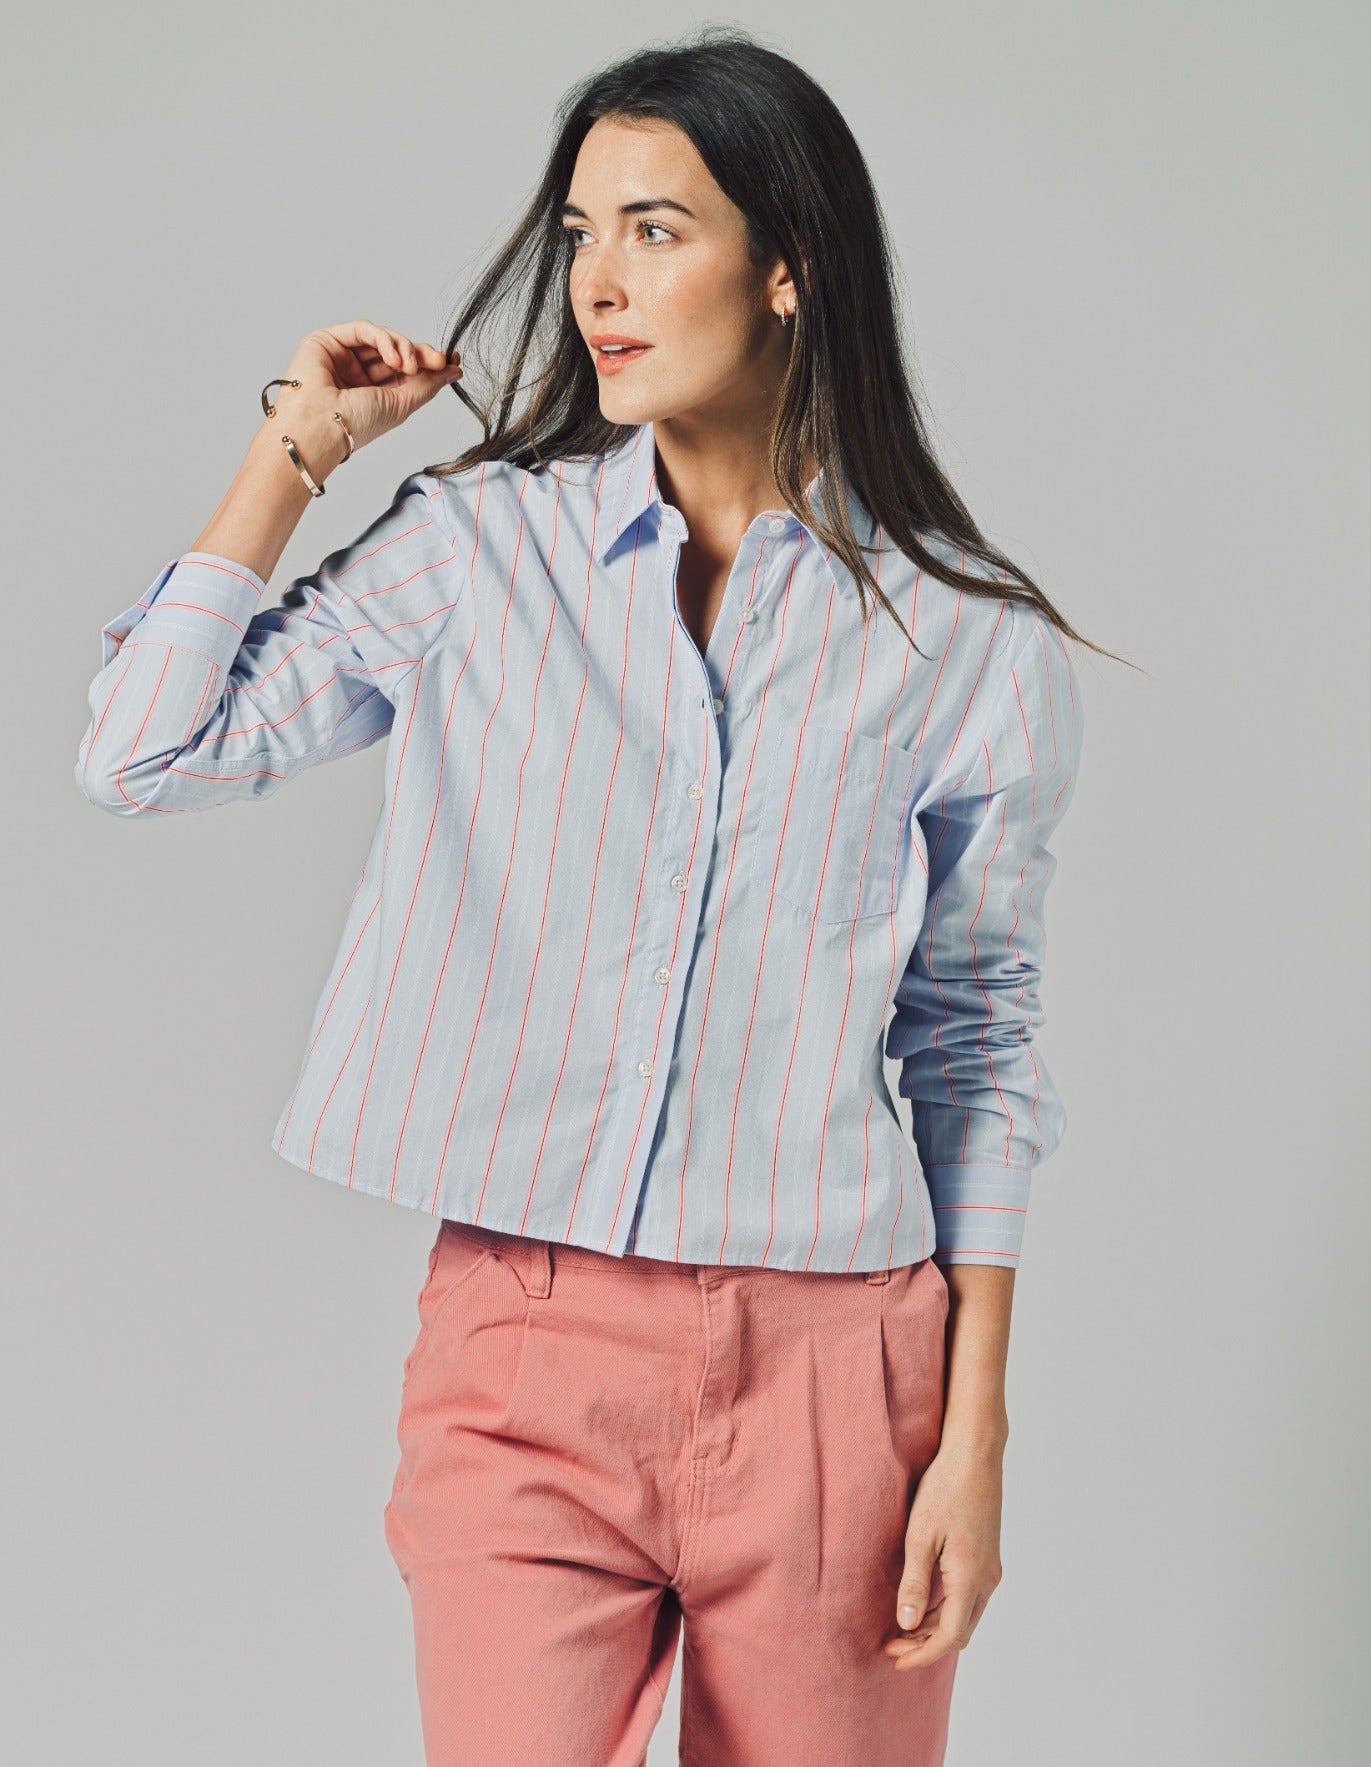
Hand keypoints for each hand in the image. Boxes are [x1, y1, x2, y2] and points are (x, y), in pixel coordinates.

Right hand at [273, 320, 462, 454]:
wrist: (321, 427)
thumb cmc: (354, 425)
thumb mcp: (401, 405)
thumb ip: (427, 385)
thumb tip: (453, 370)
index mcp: (371, 393)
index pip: (403, 370)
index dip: (427, 363)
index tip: (451, 363)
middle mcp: (356, 373)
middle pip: (395, 352)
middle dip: (420, 353)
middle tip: (438, 359)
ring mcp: (341, 356)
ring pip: (381, 339)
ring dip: (404, 348)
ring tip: (410, 365)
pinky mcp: (327, 340)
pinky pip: (364, 330)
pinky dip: (384, 340)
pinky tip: (395, 357)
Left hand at [881, 1433, 1004, 1670]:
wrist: (975, 1454)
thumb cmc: (945, 1488)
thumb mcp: (920, 1535)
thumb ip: (914, 1582)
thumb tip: (907, 1624)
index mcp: (970, 1578)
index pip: (949, 1637)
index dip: (922, 1654)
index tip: (896, 1660)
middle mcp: (987, 1579)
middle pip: (960, 1631)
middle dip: (926, 1644)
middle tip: (893, 1645)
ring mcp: (990, 1567)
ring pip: (965, 1614)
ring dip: (935, 1626)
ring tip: (902, 1627)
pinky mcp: (988, 1555)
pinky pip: (969, 1596)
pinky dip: (946, 1608)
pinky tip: (923, 1601)